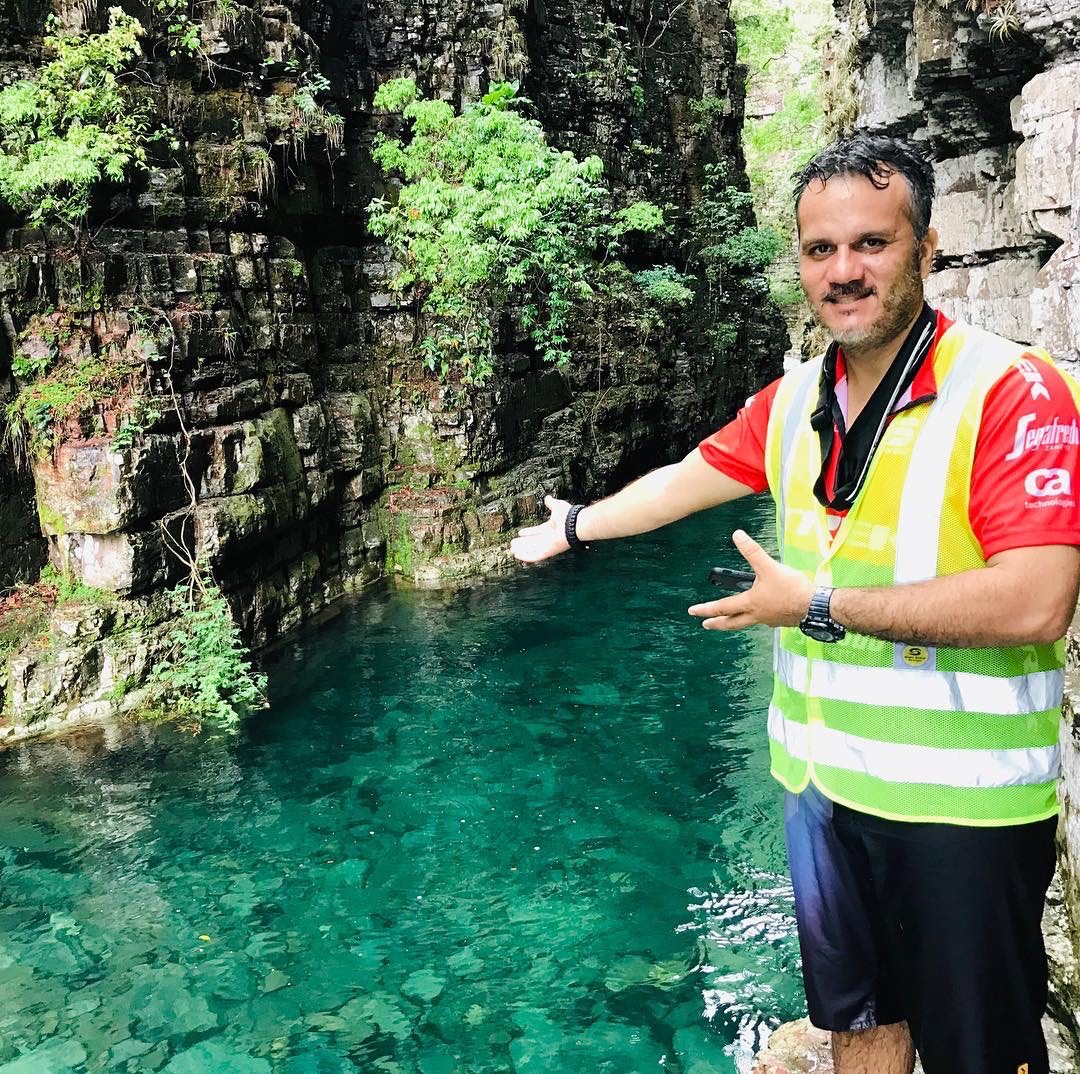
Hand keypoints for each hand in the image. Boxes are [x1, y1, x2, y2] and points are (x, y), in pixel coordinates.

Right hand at [510, 495, 571, 562]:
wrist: (576, 524)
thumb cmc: (568, 516)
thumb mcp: (557, 506)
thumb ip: (551, 503)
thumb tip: (547, 498)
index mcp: (550, 528)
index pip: (536, 531)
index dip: (528, 532)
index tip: (520, 532)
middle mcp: (549, 538)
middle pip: (533, 542)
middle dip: (523, 543)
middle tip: (512, 544)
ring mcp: (548, 546)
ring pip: (532, 549)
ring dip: (522, 550)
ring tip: (511, 550)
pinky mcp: (548, 551)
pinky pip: (535, 556)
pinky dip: (526, 556)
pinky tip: (517, 556)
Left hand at [688, 529, 814, 630]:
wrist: (815, 605)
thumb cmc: (791, 588)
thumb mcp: (768, 566)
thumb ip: (752, 551)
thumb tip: (737, 535)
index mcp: (750, 602)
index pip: (722, 607)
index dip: (706, 609)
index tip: (693, 612)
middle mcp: (756, 614)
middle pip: (731, 623)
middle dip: (717, 623)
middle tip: (705, 624)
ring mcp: (768, 619)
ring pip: (747, 623)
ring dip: (736, 622)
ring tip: (731, 620)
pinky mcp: (780, 620)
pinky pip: (763, 621)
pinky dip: (756, 618)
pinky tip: (761, 614)